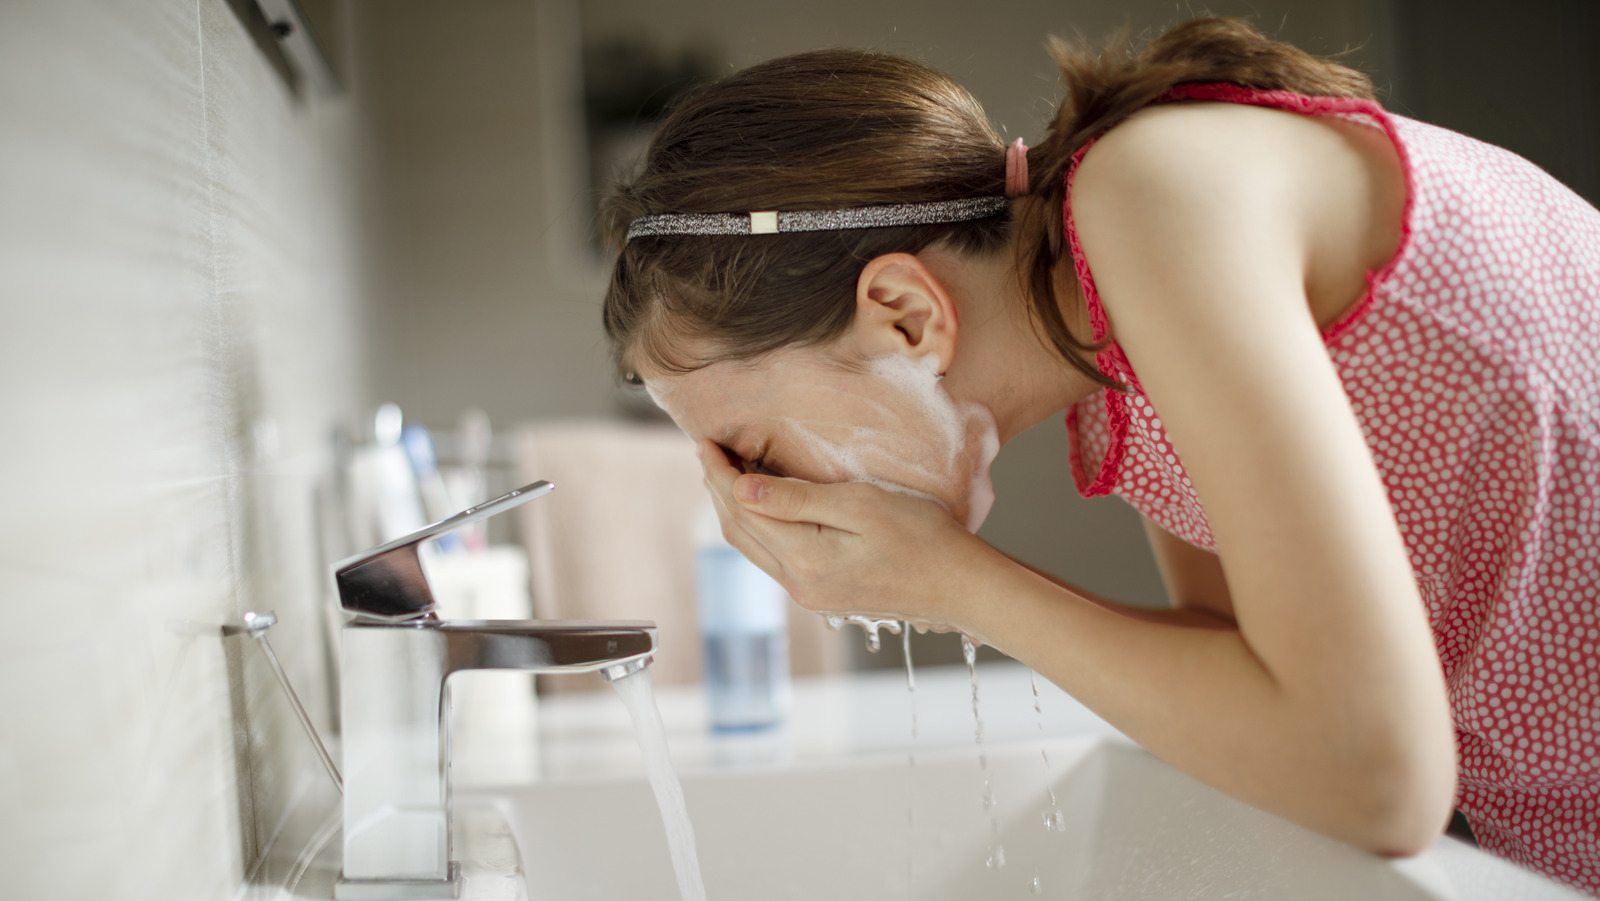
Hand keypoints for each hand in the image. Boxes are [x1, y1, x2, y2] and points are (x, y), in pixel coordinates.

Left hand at [696, 440, 986, 626]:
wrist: (959, 585)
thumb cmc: (923, 537)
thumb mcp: (861, 504)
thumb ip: (798, 499)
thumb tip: (741, 489)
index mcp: (805, 559)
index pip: (743, 508)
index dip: (719, 473)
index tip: (706, 442)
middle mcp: (798, 584)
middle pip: (739, 530)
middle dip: (719, 488)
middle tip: (709, 451)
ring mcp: (808, 593)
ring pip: (752, 546)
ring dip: (734, 508)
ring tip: (726, 473)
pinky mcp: (820, 593)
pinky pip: (772, 557)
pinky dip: (757, 526)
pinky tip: (761, 506)